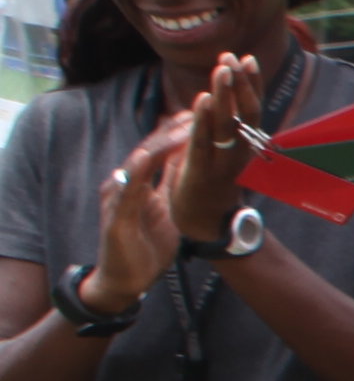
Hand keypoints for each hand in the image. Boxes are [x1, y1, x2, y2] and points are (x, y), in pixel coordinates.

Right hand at [86, 65, 249, 302]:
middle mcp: (127, 182)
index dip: (186, 127)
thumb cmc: (145, 241)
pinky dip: (136, 171)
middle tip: (202, 102)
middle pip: (153, 146)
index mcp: (142, 180)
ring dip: (160, 140)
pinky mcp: (115, 216)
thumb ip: (172, 180)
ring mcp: (119, 197)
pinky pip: (125, 190)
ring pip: (139, 161)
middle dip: (177, 125)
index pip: (164, 147)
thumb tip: (191, 158)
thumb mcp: (165, 205)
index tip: (211, 106)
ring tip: (182, 121)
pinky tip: (146, 155)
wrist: (124, 278)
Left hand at [156, 49, 256, 250]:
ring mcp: (223, 163)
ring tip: (221, 68)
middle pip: (246, 113)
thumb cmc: (207, 184)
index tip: (246, 57)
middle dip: (240, 83)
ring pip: (228, 124)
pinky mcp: (202, 173)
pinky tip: (201, 99)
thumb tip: (214, 99)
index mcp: (245, 145)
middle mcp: (240, 152)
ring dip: (224, 94)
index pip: (252, 109)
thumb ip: (218, 127)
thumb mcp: (219, 152)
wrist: (202, 223)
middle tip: (231, 57)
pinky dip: (203, 120)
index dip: (251, 83)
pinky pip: (204, 142)